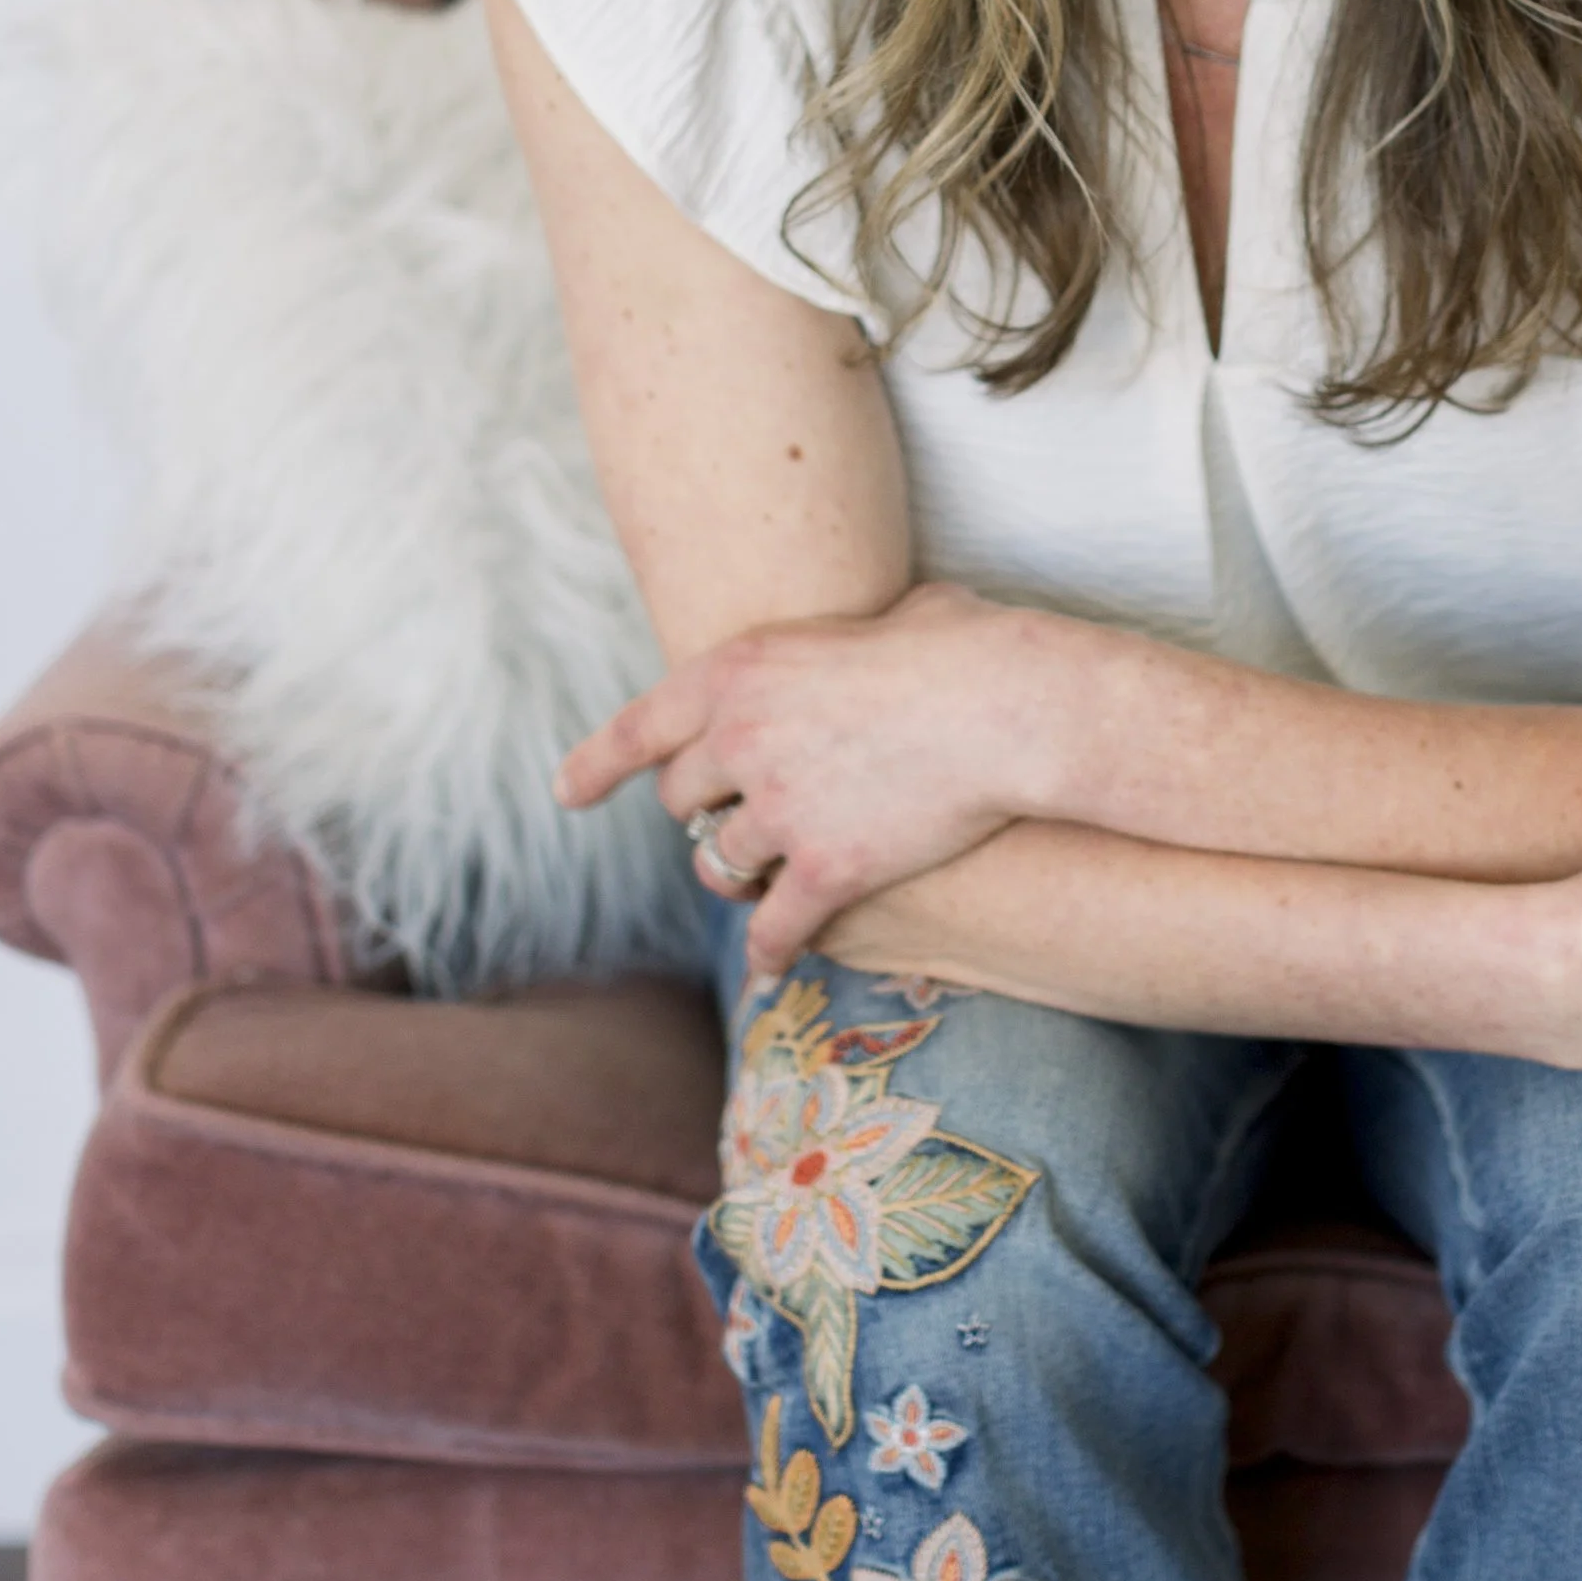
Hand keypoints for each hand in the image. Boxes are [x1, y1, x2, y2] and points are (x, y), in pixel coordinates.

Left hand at [555, 583, 1070, 970]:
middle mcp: (741, 738)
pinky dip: (771, 947)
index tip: (569, 793)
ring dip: (735, 873)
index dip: (597, 764)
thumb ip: (853, 641)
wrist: (1012, 706)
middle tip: (735, 817)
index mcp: (740, 668)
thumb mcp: (886, 616)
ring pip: (718, 862)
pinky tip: (775, 965)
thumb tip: (891, 633)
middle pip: (682, 798)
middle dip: (704, 809)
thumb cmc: (968, 647)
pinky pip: (774, 925)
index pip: (640, 726)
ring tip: (757, 883)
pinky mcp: (826, 869)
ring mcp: (780, 808)